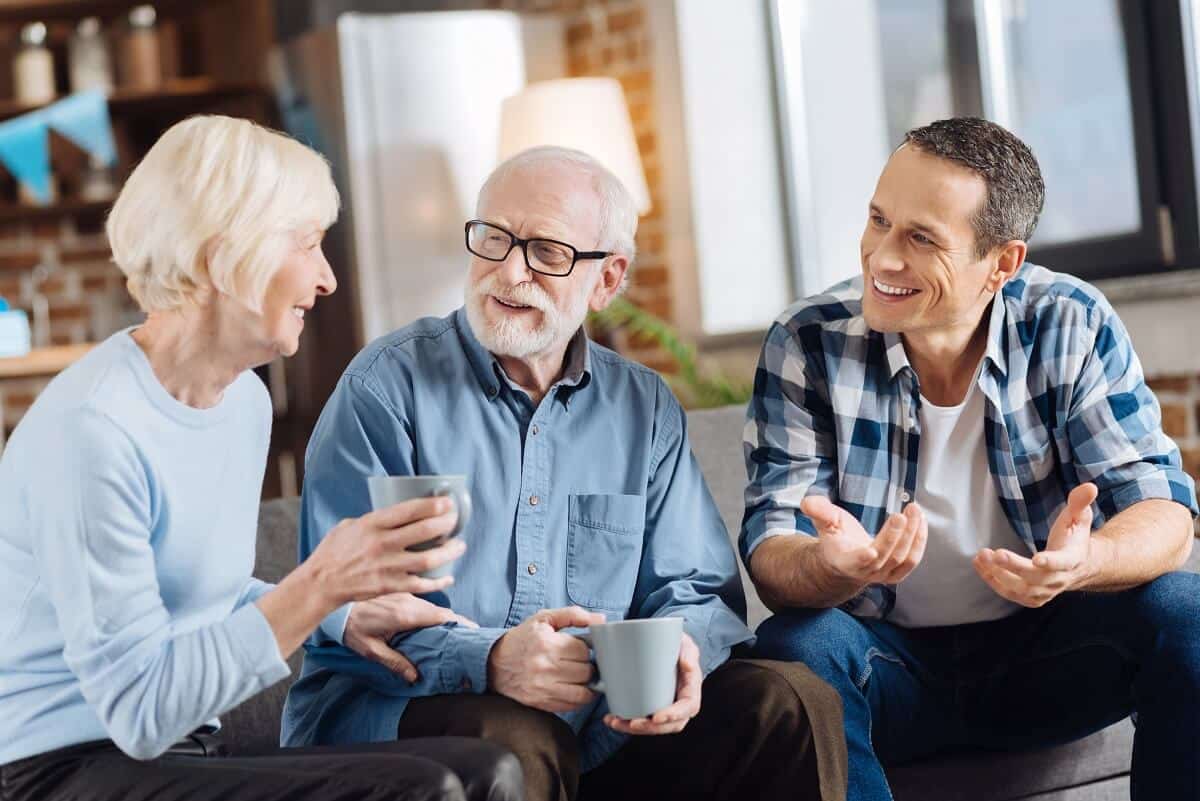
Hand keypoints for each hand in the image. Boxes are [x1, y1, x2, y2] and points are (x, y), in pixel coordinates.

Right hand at [308, 497, 466, 604]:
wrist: (321, 583)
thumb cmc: (333, 552)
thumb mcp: (350, 525)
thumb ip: (374, 520)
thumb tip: (397, 516)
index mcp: (372, 524)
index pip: (409, 510)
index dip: (432, 505)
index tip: (447, 503)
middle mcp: (382, 544)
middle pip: (423, 531)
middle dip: (445, 524)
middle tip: (455, 521)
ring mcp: (387, 566)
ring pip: (428, 559)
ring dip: (448, 552)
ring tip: (459, 546)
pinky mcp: (389, 586)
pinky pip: (420, 584)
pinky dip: (437, 582)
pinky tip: (448, 577)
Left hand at [344, 593, 477, 681]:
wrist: (335, 606)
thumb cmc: (352, 629)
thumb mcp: (372, 650)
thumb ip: (395, 662)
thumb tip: (415, 676)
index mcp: (406, 616)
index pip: (442, 617)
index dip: (460, 624)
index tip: (473, 632)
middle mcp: (409, 601)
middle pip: (441, 611)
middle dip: (456, 622)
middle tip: (469, 635)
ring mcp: (404, 595)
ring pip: (432, 605)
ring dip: (444, 616)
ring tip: (454, 630)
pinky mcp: (398, 593)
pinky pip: (421, 601)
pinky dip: (431, 610)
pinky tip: (432, 620)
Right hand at [487, 606, 605, 712]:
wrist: (493, 664)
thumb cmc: (522, 639)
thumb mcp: (543, 619)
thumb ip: (572, 615)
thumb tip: (600, 619)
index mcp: (546, 643)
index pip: (583, 650)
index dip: (584, 648)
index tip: (577, 648)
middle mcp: (544, 666)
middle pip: (586, 670)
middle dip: (586, 665)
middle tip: (577, 662)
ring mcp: (543, 687)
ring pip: (583, 690)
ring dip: (585, 683)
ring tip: (577, 676)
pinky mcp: (542, 703)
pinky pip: (573, 705)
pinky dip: (579, 697)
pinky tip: (573, 687)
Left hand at [604, 632, 700, 735]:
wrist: (661, 641)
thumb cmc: (676, 643)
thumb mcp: (684, 643)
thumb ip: (688, 651)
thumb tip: (688, 665)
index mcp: (691, 688)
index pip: (688, 707)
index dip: (674, 715)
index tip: (656, 717)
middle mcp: (680, 702)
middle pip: (669, 724)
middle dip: (650, 728)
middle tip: (631, 723)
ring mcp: (665, 706)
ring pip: (653, 726)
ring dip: (633, 728)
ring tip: (615, 722)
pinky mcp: (651, 706)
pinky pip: (642, 720)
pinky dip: (626, 723)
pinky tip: (612, 719)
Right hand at [801, 496, 928, 584]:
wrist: (845, 561)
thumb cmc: (835, 539)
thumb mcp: (825, 522)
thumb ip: (819, 512)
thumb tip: (808, 502)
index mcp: (844, 561)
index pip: (856, 562)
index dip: (863, 558)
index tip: (871, 551)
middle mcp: (865, 572)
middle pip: (884, 557)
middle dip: (894, 535)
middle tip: (902, 514)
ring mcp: (883, 575)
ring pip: (902, 558)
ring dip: (912, 534)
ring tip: (914, 510)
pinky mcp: (896, 573)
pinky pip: (912, 560)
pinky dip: (919, 541)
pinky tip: (921, 521)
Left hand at [973, 482, 1098, 607]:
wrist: (1078, 566)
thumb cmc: (1074, 538)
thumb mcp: (1079, 517)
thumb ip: (1080, 502)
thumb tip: (1090, 486)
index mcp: (1072, 559)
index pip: (1062, 563)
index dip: (1050, 562)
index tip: (1037, 559)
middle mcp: (1059, 579)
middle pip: (1035, 577)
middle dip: (1014, 566)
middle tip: (994, 554)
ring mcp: (1045, 591)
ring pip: (1020, 589)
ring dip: (998, 574)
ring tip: (981, 556)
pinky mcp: (1032, 597)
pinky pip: (1011, 593)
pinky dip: (994, 581)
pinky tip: (980, 566)